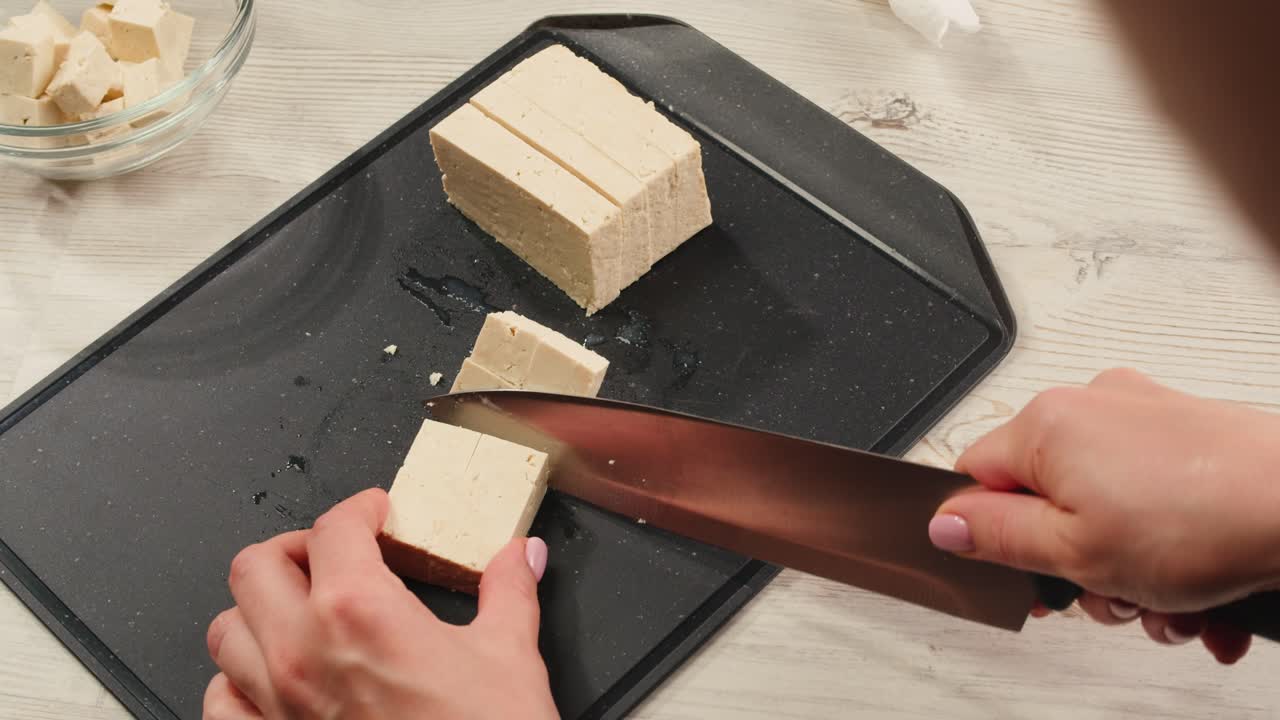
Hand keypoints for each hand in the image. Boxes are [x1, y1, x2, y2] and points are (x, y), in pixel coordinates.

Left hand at [202, 488, 557, 719]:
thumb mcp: (510, 656)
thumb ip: (508, 592)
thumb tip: (519, 557)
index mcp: (360, 611)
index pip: (334, 527)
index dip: (359, 508)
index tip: (376, 513)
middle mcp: (304, 652)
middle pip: (256, 565)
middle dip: (296, 549)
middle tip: (335, 554)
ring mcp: (277, 704)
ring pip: (225, 628)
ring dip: (259, 609)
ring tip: (300, 608)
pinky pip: (219, 701)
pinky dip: (237, 680)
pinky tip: (274, 677)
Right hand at [928, 369, 1279, 662]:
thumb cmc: (1203, 519)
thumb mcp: (1074, 551)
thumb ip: (996, 536)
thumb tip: (944, 524)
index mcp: (1046, 425)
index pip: (974, 478)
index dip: (992, 535)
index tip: (1023, 575)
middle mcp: (1090, 404)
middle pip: (1045, 499)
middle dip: (1075, 564)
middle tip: (1107, 595)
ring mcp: (1144, 416)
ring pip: (1103, 506)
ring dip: (1128, 568)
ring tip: (1168, 602)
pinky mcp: (1189, 434)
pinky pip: (1152, 497)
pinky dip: (1167, 546)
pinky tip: (1197, 592)